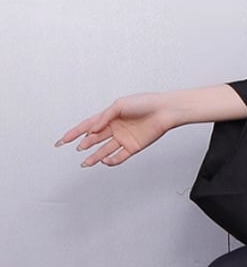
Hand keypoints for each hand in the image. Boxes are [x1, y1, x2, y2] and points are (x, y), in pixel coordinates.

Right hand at [54, 92, 174, 166]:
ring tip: (85, 163)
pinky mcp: (134, 147)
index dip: (74, 133)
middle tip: (77, 149)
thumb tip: (91, 130)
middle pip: (95, 139)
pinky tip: (104, 162)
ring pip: (105, 150)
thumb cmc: (144, 103)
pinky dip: (111, 160)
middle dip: (85, 144)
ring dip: (95, 156)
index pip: (87, 125)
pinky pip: (120, 156)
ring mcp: (124, 138)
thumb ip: (104, 117)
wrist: (164, 111)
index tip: (62, 140)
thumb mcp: (119, 105)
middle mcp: (115, 128)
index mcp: (109, 116)